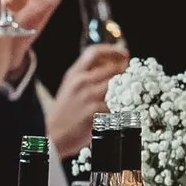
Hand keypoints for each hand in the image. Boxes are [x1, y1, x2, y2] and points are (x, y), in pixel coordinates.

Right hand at [45, 42, 130, 160]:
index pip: (95, 52)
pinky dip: (121, 108)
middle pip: (113, 67)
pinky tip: (119, 113)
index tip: (124, 53)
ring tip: (126, 96)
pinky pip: (116, 105)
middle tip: (131, 77)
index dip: (113, 50)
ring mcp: (90, 96)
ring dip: (125, 90)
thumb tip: (109, 65)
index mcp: (74, 73)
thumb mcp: (70, 87)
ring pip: (118, 85)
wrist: (54, 136)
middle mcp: (82, 81)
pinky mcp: (97, 112)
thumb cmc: (63, 113)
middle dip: (125, 71)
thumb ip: (86, 75)